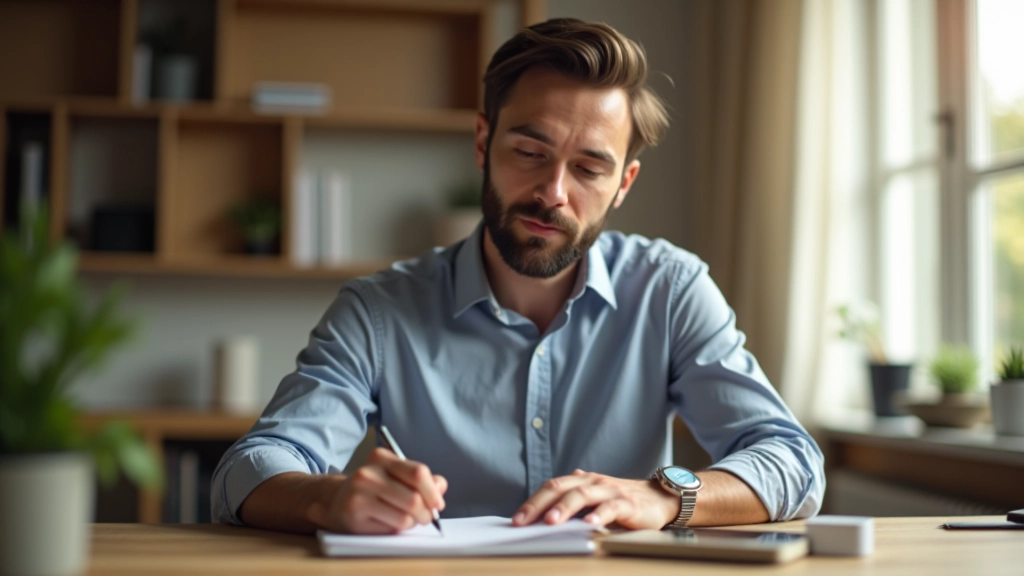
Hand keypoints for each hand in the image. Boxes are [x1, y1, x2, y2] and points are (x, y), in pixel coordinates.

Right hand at [306, 447, 447, 533]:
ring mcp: (359, 493)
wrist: (336, 500)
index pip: (418, 473)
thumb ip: (421, 479)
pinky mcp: (355, 514)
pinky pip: (392, 527)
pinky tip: (391, 523)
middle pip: (414, 498)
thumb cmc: (374, 488)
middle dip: (426, 512)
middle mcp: (368, 473)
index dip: (433, 491)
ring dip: (414, 522)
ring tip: (408, 520)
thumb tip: (440, 486)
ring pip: (405, 516)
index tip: (438, 504)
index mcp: (382, 457)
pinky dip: (399, 529)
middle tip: (426, 517)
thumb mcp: (396, 476)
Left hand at [512, 469, 678, 529]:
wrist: (659, 498)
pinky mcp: (627, 503)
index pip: (551, 488)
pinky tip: (590, 525)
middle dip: (538, 505)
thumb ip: (572, 504)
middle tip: (522, 521)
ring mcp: (609, 491)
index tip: (516, 520)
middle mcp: (592, 482)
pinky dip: (599, 515)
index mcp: (580, 481)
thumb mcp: (593, 501)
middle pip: (559, 489)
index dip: (531, 502)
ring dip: (564, 508)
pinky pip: (611, 508)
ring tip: (551, 521)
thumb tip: (541, 518)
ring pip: (582, 496)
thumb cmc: (621, 502)